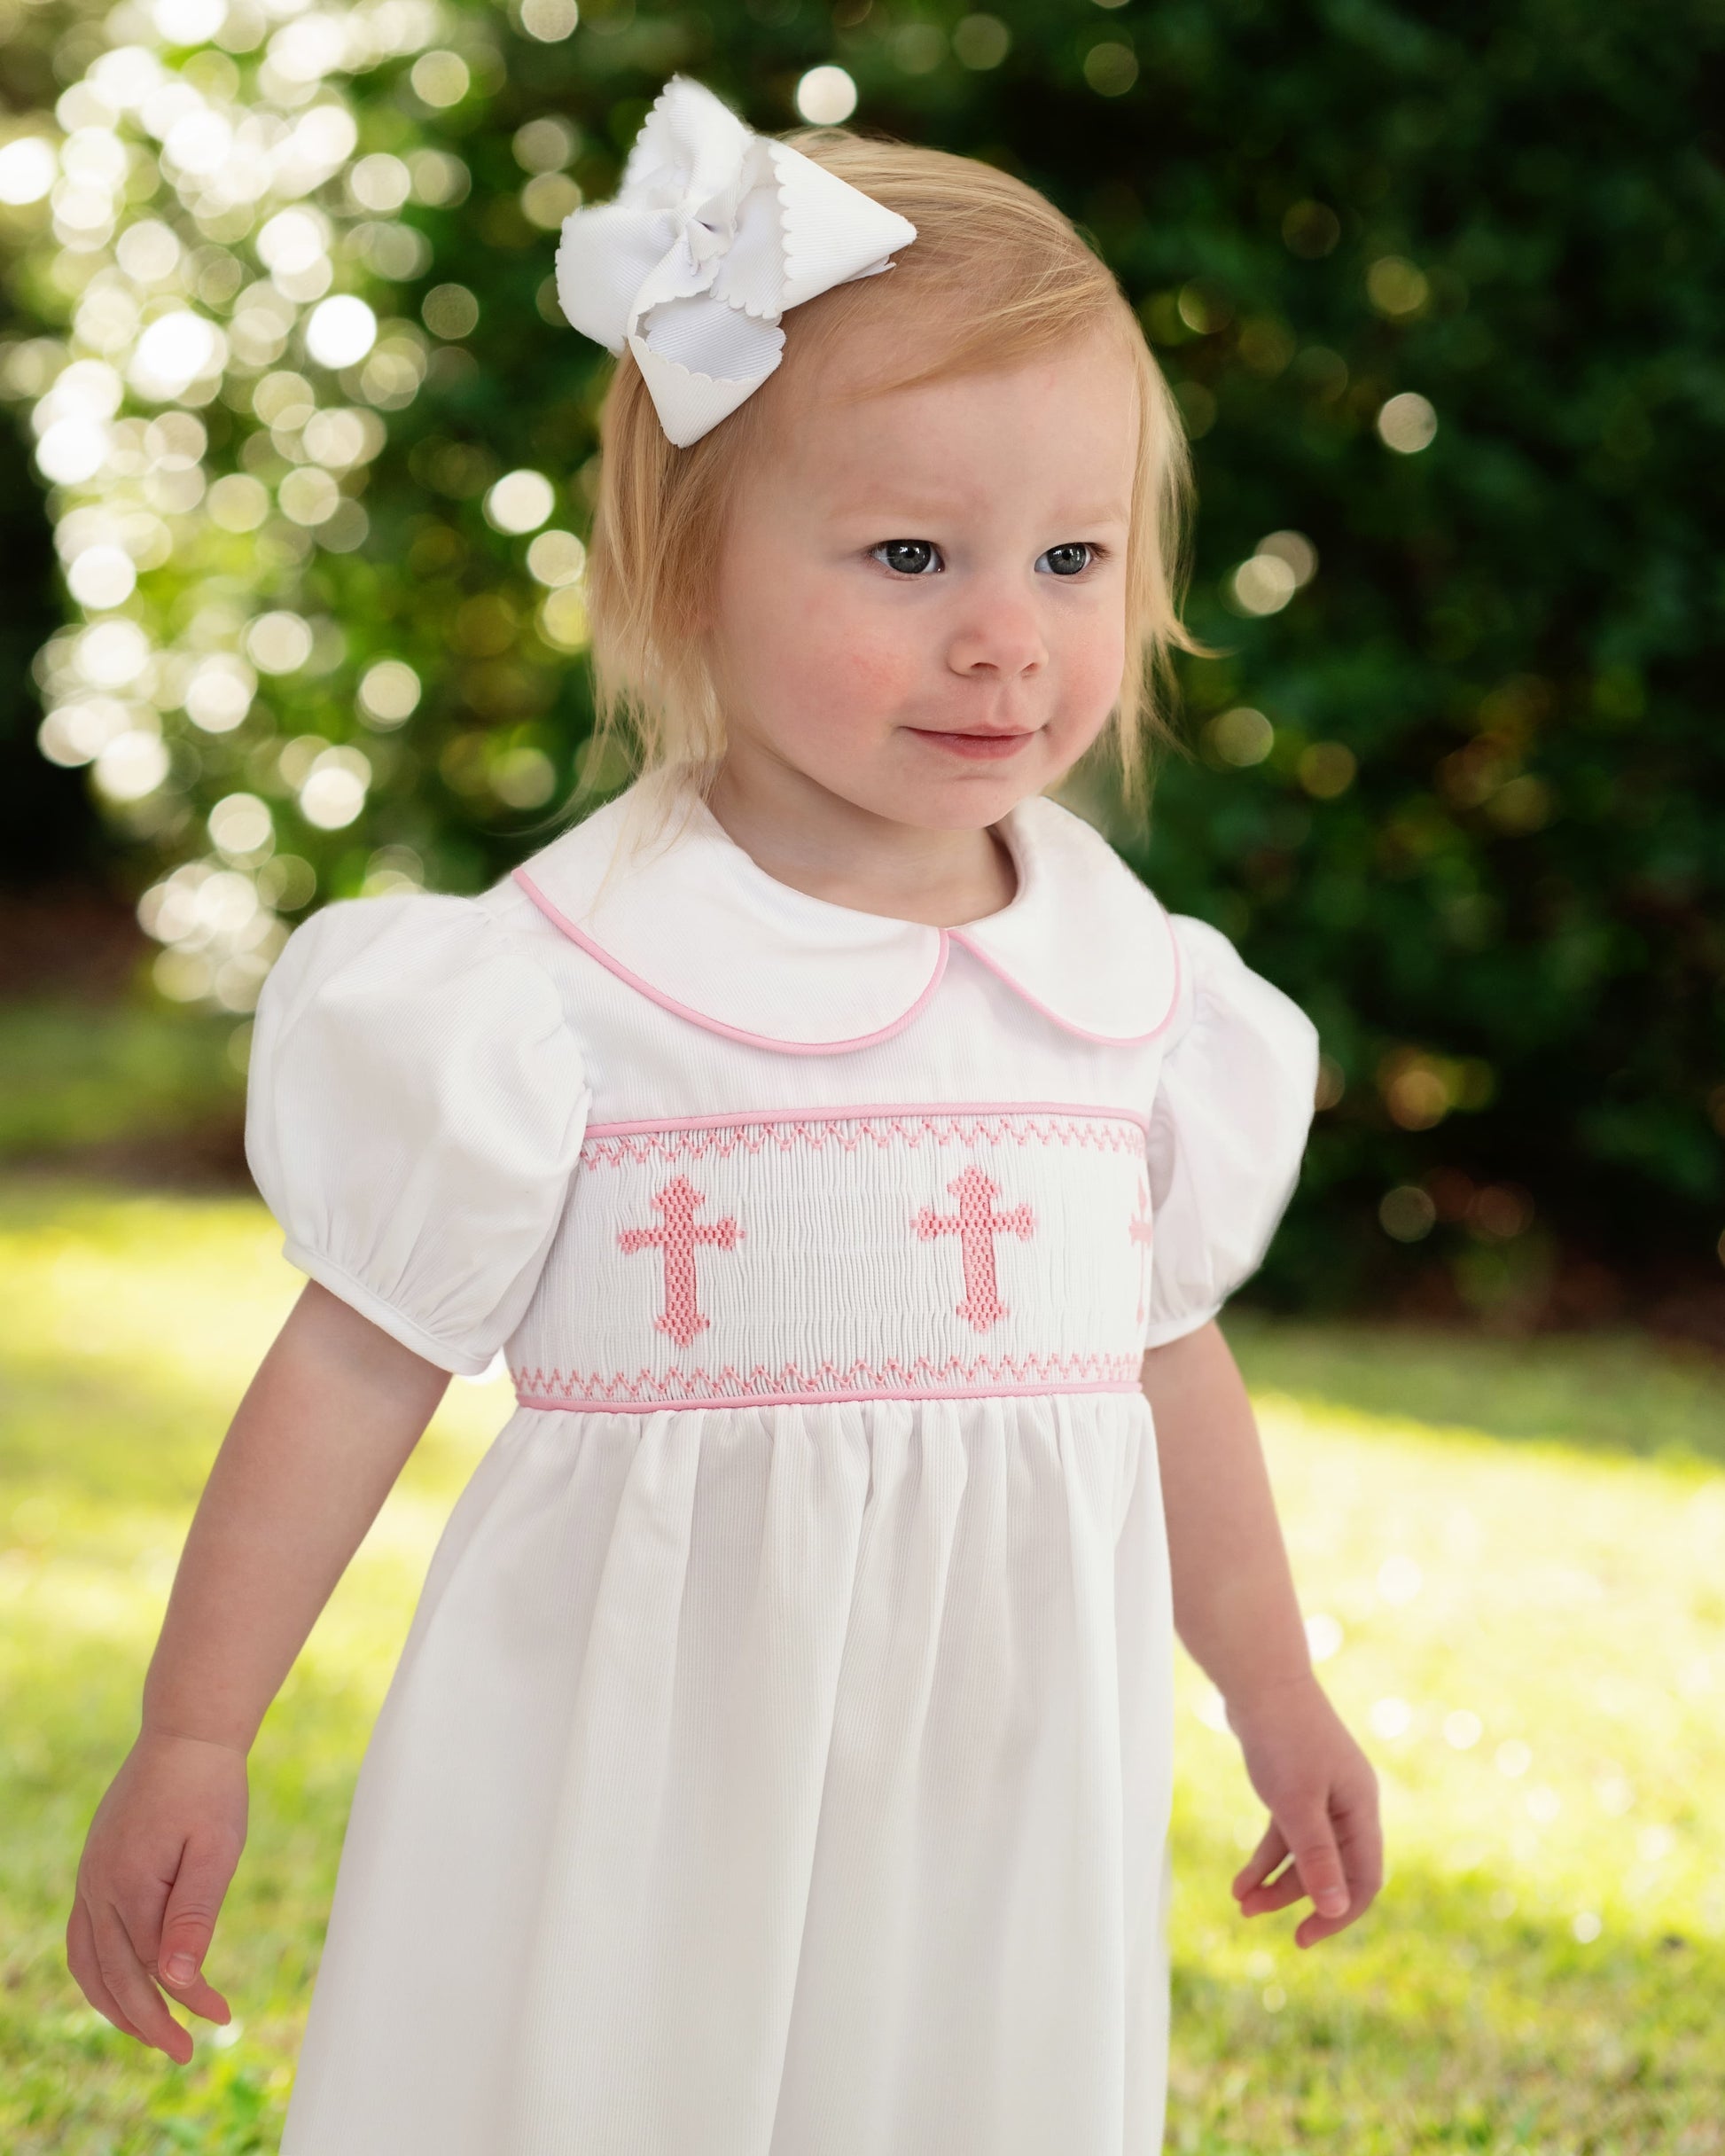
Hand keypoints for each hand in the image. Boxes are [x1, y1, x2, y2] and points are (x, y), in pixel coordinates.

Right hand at [67, 1730, 247, 2062]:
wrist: (186, 1732)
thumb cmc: (210, 1788)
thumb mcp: (216, 1849)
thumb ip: (195, 1915)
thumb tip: (176, 1982)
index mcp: (127, 1887)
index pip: (153, 1968)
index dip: (187, 1999)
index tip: (221, 2018)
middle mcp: (97, 1888)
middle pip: (113, 1977)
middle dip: (147, 2022)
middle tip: (185, 2052)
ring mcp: (89, 1878)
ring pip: (88, 1963)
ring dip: (116, 2004)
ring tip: (152, 2032)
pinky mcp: (94, 1867)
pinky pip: (84, 1936)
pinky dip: (100, 1971)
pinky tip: (126, 1983)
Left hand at [1224, 1671, 1381, 1948]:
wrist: (1259, 1681)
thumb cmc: (1284, 1739)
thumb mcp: (1297, 1805)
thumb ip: (1317, 1858)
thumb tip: (1336, 1909)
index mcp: (1361, 1809)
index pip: (1364, 1878)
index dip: (1339, 1912)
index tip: (1306, 1936)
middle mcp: (1347, 1804)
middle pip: (1332, 1869)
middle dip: (1299, 1899)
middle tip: (1265, 1926)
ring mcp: (1321, 1794)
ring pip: (1304, 1852)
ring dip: (1275, 1880)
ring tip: (1241, 1903)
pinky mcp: (1294, 1784)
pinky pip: (1286, 1832)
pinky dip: (1265, 1856)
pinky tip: (1241, 1880)